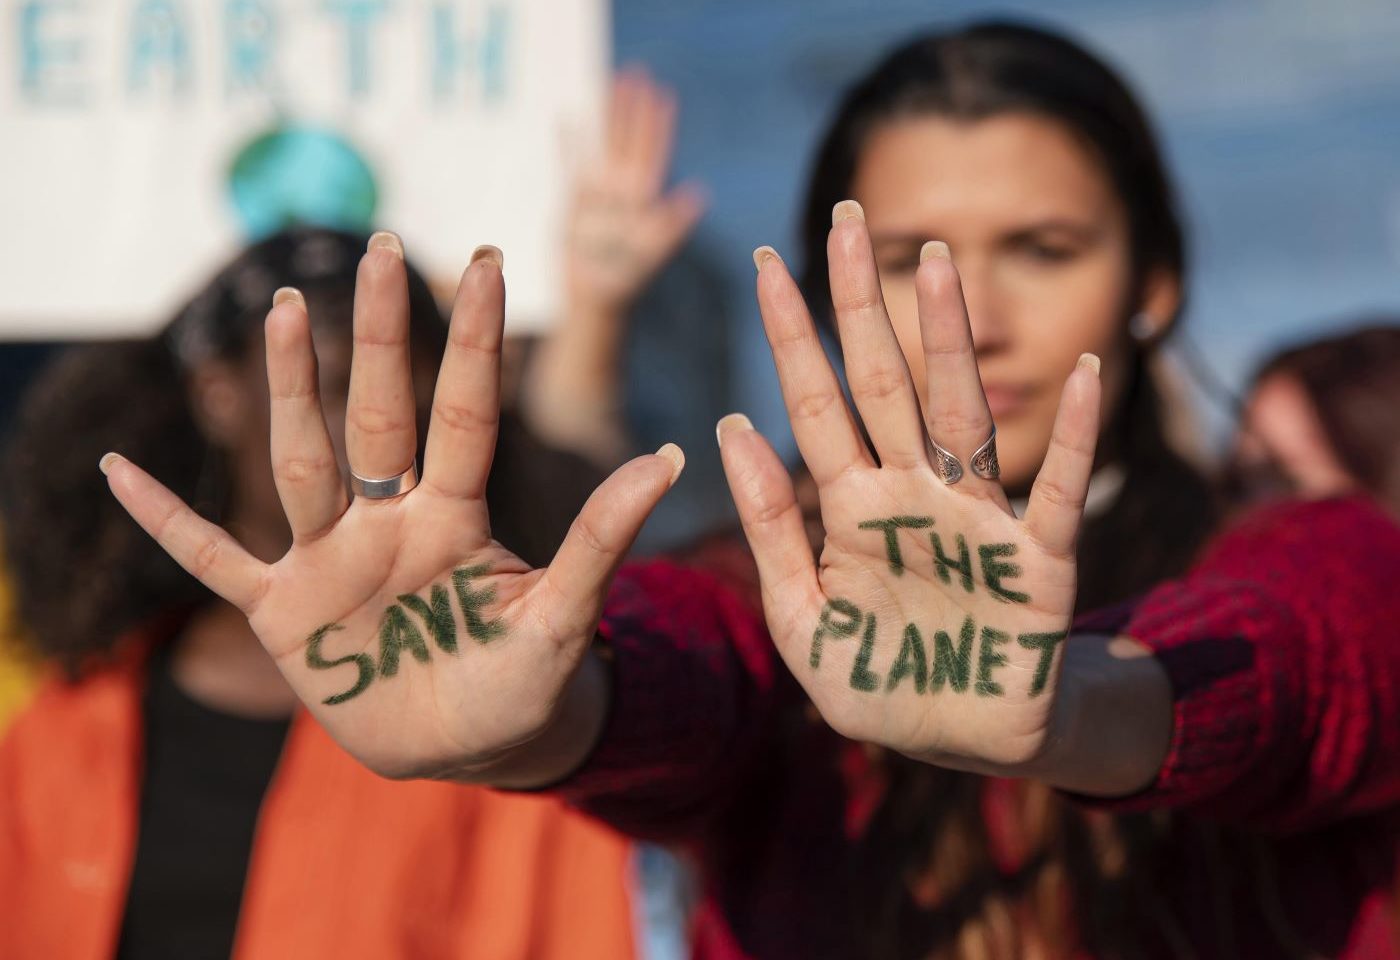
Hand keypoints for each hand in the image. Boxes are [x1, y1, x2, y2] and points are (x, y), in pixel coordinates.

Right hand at [103, 236, 682, 781]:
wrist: (470, 745)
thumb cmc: (525, 683)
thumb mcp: (564, 617)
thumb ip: (600, 539)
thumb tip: (667, 454)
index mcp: (457, 518)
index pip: (464, 416)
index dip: (475, 344)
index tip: (485, 260)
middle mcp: (389, 522)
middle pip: (379, 417)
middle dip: (380, 338)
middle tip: (383, 248)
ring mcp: (330, 562)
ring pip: (302, 462)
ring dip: (288, 390)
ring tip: (281, 308)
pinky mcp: (282, 613)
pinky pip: (211, 559)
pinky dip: (166, 522)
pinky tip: (123, 472)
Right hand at [565, 69, 704, 318]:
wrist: (594, 299)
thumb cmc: (627, 280)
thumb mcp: (652, 251)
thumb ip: (672, 223)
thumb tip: (698, 194)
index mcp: (643, 198)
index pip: (652, 152)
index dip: (658, 123)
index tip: (663, 93)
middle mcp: (622, 190)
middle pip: (627, 139)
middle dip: (632, 108)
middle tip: (636, 72)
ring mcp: (598, 193)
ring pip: (602, 144)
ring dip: (606, 115)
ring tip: (609, 83)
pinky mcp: (574, 202)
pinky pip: (571, 164)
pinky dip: (569, 143)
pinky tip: (568, 118)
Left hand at [717, 203, 1100, 773]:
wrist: (957, 741)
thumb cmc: (875, 680)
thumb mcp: (800, 619)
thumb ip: (769, 531)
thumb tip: (726, 427)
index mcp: (851, 506)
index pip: (815, 402)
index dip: (792, 335)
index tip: (765, 261)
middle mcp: (911, 494)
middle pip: (882, 383)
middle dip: (862, 304)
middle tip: (846, 215)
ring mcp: (976, 520)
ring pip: (961, 414)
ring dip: (951, 341)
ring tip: (937, 266)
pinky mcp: (1038, 562)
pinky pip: (1060, 491)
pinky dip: (1074, 437)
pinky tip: (1085, 372)